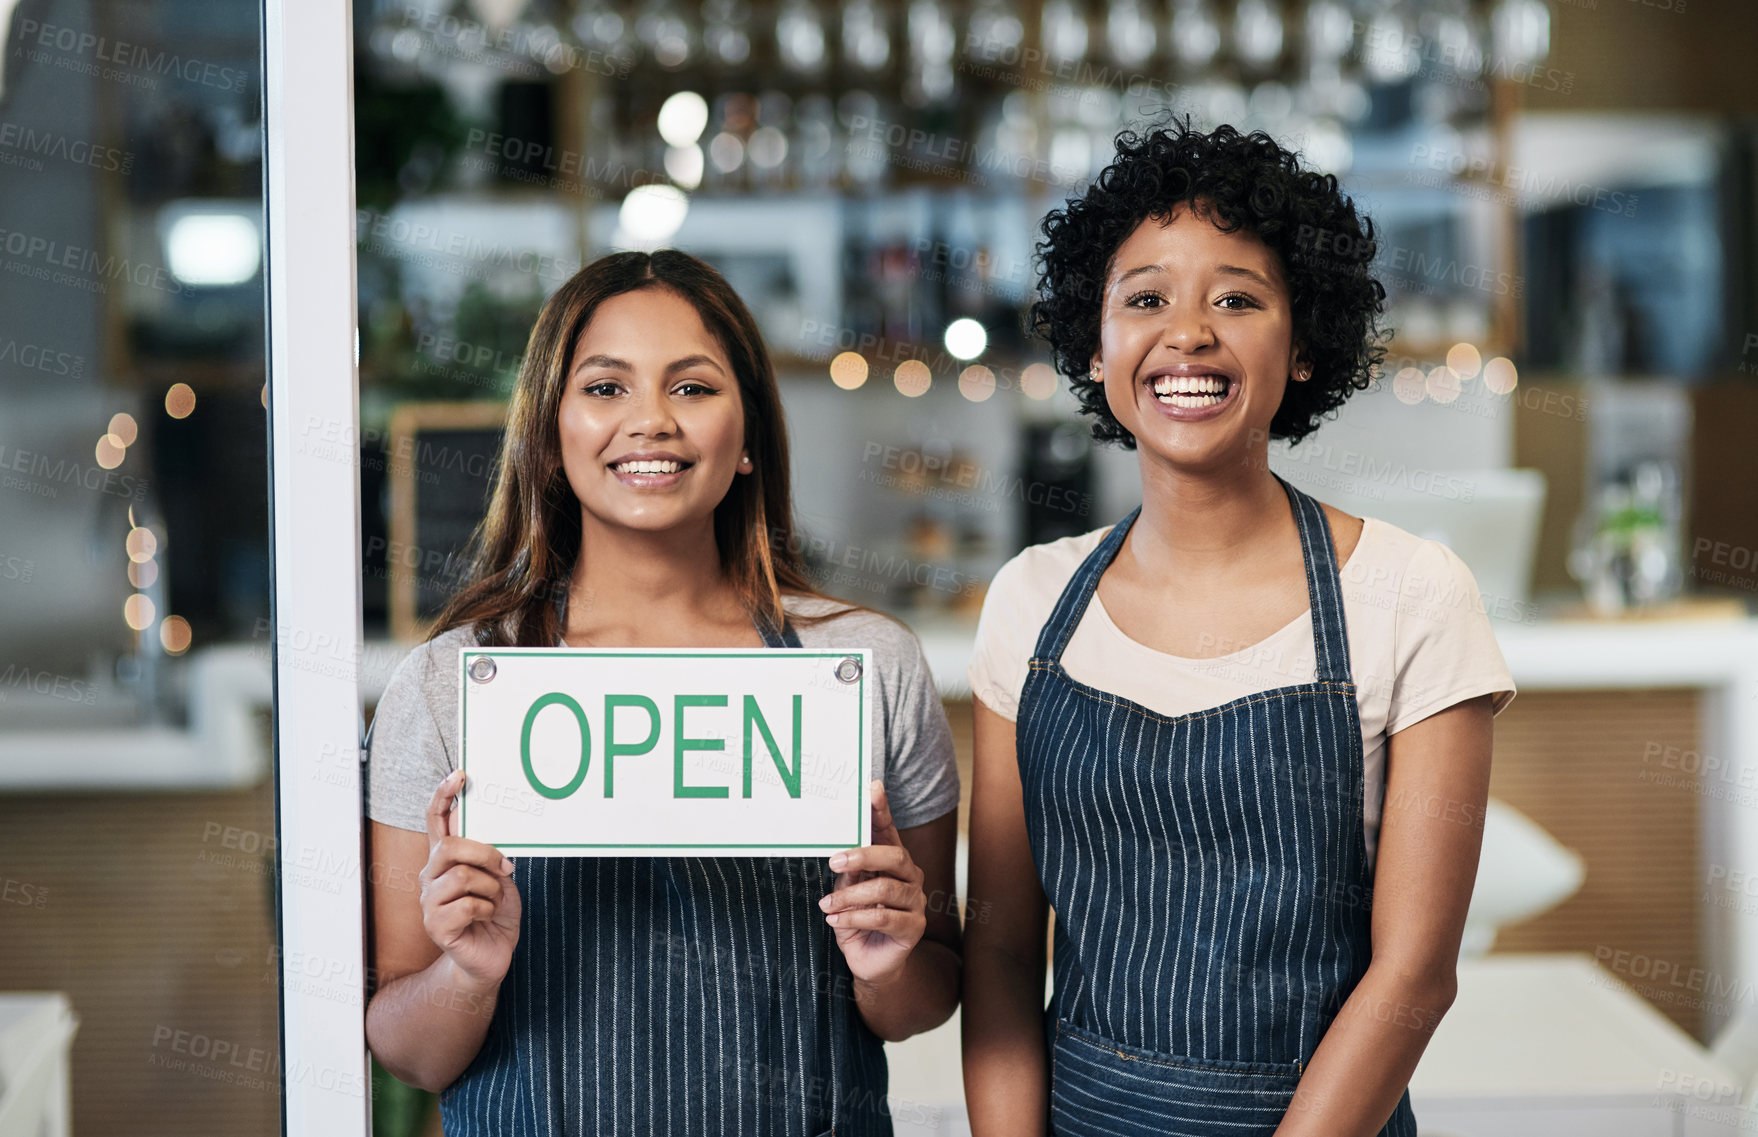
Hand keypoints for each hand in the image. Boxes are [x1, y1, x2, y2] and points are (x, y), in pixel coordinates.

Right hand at [419, 770, 521, 990]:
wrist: (490, 957)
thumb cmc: (495, 914)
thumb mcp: (499, 878)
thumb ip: (491, 857)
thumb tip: (496, 843)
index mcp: (445, 860)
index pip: (436, 820)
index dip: (443, 795)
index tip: (460, 775)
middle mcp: (431, 876)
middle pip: (450, 846)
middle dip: (485, 853)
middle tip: (505, 869)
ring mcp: (429, 901)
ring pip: (462, 876)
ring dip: (491, 888)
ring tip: (494, 900)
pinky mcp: (435, 925)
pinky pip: (467, 904)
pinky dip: (488, 908)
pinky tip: (487, 916)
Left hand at [821, 780, 925, 985]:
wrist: (870, 961)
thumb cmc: (857, 920)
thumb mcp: (846, 892)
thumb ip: (848, 873)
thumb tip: (840, 856)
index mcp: (893, 862)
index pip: (888, 831)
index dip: (882, 810)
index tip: (873, 789)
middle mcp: (910, 877)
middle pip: (894, 856)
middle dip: (863, 856)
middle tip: (835, 862)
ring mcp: (915, 902)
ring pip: (885, 889)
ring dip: (850, 896)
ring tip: (827, 904)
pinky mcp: (913, 927)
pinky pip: (882, 917)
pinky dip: (854, 918)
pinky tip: (835, 920)